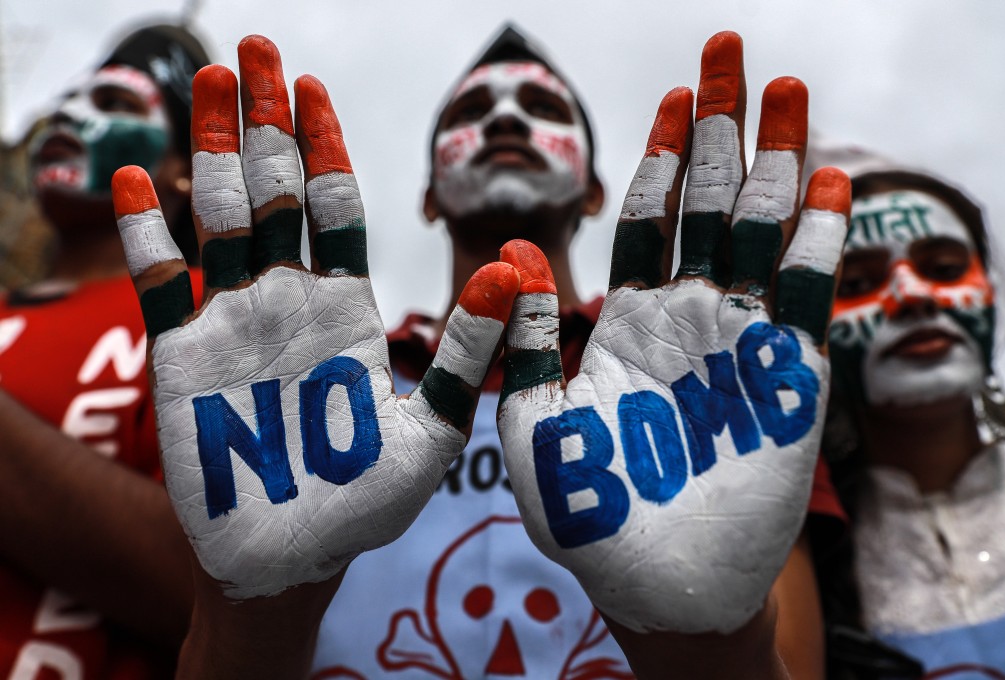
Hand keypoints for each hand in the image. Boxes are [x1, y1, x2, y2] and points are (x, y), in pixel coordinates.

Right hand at [112, 35, 518, 600]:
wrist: (299, 556)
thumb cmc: (371, 501)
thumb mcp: (435, 423)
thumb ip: (469, 346)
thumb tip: (519, 265)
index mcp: (347, 309)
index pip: (335, 209)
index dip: (322, 149)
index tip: (313, 91)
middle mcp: (291, 303)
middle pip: (273, 193)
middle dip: (263, 123)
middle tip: (253, 51)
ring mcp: (235, 324)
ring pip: (219, 219)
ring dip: (211, 151)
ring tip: (206, 82)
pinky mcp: (184, 358)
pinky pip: (161, 283)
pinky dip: (148, 233)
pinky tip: (136, 180)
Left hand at [497, 31, 848, 635]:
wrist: (650, 586)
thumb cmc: (583, 509)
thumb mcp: (533, 414)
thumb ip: (527, 333)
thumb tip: (509, 248)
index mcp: (626, 322)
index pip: (647, 219)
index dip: (660, 157)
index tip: (672, 96)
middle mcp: (685, 320)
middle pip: (707, 203)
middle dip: (722, 127)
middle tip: (732, 50)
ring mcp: (738, 345)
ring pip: (758, 233)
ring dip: (775, 160)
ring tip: (784, 89)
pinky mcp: (784, 382)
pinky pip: (799, 300)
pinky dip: (813, 244)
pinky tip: (823, 184)